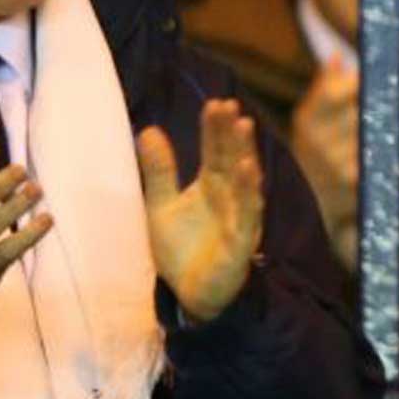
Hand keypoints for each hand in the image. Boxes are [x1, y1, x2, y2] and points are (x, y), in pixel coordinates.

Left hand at [137, 100, 265, 323]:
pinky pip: (246, 215)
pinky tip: (249, 172)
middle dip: (232, 134)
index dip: (216, 129)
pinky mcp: (240, 243)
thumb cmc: (181, 249)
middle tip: (230, 107)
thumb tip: (148, 129)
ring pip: (246, 183)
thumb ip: (159, 171)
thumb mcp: (160, 206)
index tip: (215, 103)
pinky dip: (249, 194)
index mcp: (213, 186)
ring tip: (243, 128)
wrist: (188, 294)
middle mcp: (230, 198)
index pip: (216, 151)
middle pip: (233, 159)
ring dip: (246, 155)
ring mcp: (238, 219)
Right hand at [288, 66, 398, 265]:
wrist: (331, 211)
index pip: (332, 90)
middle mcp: (316, 142)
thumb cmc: (328, 156)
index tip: (389, 72)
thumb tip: (335, 56)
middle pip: (363, 108)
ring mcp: (337, 163)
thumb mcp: (315, 124)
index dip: (363, 79)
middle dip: (395, 93)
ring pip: (383, 128)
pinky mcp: (360, 183)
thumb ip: (324, 89)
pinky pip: (393, 152)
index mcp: (306, 120)